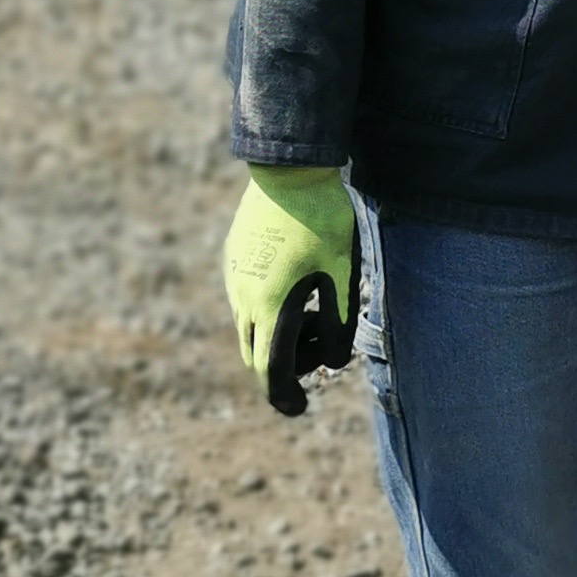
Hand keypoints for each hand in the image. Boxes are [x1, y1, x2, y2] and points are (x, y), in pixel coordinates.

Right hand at [222, 166, 356, 391]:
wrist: (288, 168)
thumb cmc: (322, 220)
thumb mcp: (342, 273)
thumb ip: (338, 323)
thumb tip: (334, 363)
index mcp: (271, 307)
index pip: (270, 371)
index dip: (284, 397)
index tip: (299, 409)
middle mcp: (244, 298)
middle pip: (256, 355)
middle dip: (286, 366)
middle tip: (322, 349)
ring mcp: (234, 279)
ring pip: (249, 328)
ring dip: (278, 336)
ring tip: (316, 307)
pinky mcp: (233, 260)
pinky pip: (246, 301)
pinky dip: (269, 311)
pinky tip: (300, 284)